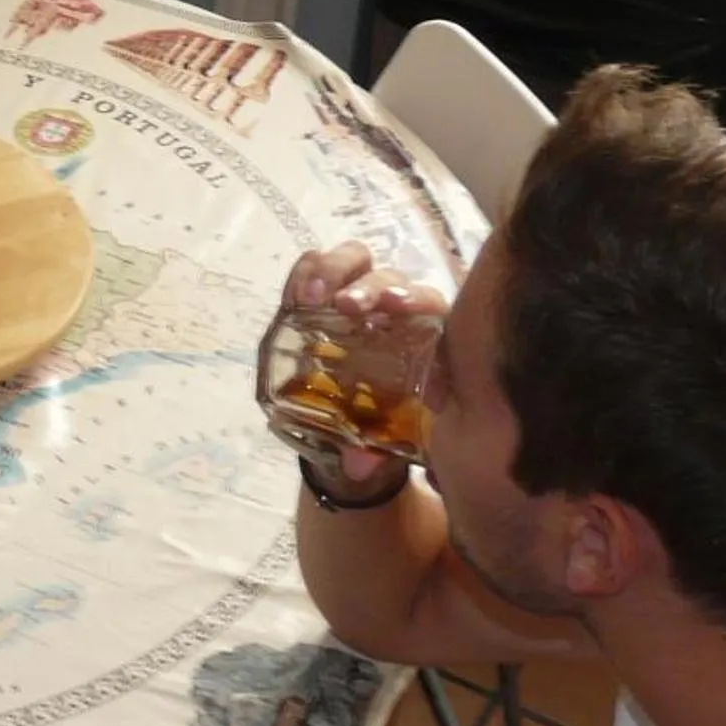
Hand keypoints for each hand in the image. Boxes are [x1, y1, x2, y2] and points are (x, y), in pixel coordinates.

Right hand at [272, 240, 450, 489]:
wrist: (356, 429)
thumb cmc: (387, 428)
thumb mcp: (390, 443)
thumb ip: (377, 452)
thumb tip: (359, 464)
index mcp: (425, 337)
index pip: (430, 302)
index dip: (415, 298)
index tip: (394, 308)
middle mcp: (394, 309)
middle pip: (389, 275)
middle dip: (368, 285)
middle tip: (347, 306)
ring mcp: (356, 297)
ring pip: (355, 261)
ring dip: (333, 271)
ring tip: (312, 297)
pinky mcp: (321, 297)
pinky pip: (315, 270)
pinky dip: (305, 273)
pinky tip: (295, 295)